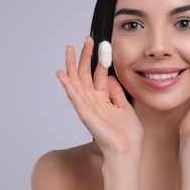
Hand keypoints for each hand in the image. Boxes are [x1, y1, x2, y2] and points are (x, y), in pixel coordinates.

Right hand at [56, 37, 142, 155]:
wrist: (127, 150)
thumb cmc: (127, 134)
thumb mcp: (124, 106)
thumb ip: (116, 92)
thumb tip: (110, 77)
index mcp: (103, 99)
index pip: (98, 74)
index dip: (98, 60)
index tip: (99, 45)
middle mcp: (92, 100)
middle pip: (85, 74)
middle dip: (84, 56)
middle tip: (85, 39)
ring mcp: (87, 106)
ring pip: (76, 81)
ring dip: (71, 65)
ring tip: (68, 49)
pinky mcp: (84, 112)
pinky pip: (74, 96)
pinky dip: (67, 84)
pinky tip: (62, 73)